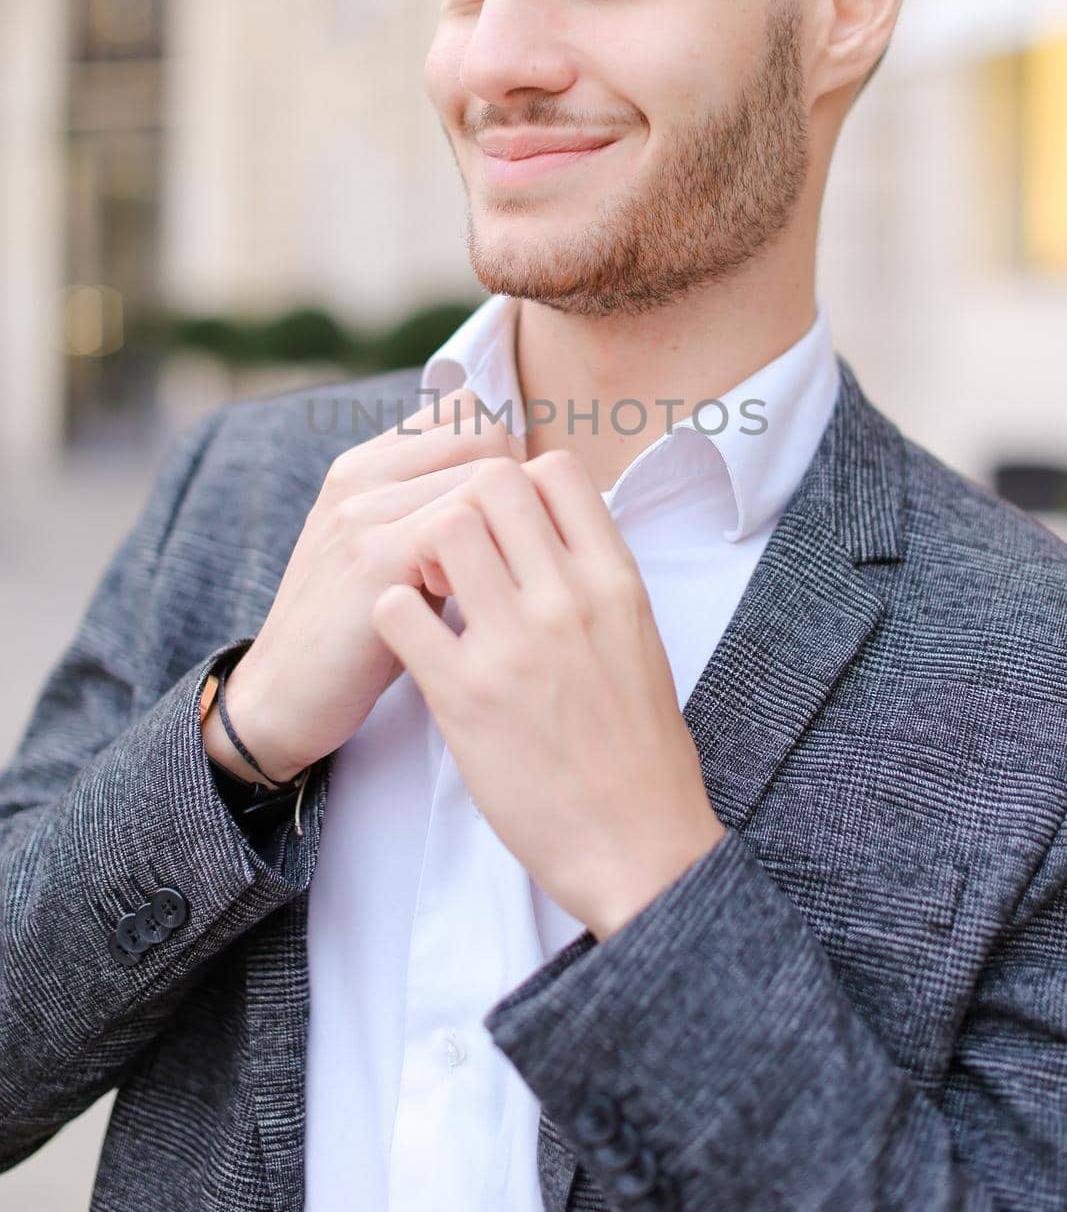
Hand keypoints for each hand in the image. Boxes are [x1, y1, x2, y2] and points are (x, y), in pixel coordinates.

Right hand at [204, 388, 526, 784]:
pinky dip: (483, 560)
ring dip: (504, 527)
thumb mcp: (389, 551)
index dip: (504, 454)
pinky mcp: (371, 561)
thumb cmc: (355, 630)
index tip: (505, 513)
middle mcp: (361, 475)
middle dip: (516, 487)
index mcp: (366, 463)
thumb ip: (434, 508)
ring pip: (482, 479)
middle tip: (510, 547)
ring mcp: (362, 514)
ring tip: (489, 576)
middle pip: (485, 434)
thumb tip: (523, 485)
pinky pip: (460, 528)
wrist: (279, 697)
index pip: (467, 410)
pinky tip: (470, 599)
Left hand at [370, 449, 726, 940]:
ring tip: (431, 590)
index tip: (504, 521)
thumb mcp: (639, 638)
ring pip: (445, 528)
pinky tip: (410, 638)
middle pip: (494, 481)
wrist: (640, 844)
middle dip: (463, 502)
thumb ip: (596, 577)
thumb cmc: (640, 747)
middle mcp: (567, 599)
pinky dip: (393, 612)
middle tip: (455, 552)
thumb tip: (557, 525)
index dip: (519, 479)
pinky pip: (399, 611)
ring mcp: (515, 645)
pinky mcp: (464, 696)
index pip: (558, 469)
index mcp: (615, 581)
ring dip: (424, 547)